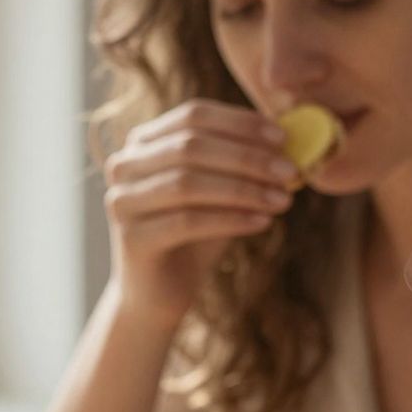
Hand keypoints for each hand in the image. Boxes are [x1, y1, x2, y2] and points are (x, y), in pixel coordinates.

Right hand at [103, 99, 299, 326]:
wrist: (159, 295)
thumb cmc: (194, 239)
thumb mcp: (220, 195)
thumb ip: (243, 166)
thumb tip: (288, 143)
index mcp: (144, 142)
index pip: (194, 115)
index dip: (240, 123)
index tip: (283, 137)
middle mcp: (124, 165)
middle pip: (191, 146)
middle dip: (247, 157)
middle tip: (290, 171)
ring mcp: (122, 200)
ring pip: (188, 183)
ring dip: (243, 189)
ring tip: (283, 200)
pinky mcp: (132, 237)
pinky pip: (187, 221)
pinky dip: (229, 219)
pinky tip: (262, 222)